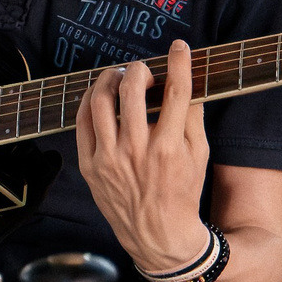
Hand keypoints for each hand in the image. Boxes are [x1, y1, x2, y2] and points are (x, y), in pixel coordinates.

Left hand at [76, 39, 211, 271]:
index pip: (175, 92)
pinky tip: (98, 95)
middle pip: (131, 91)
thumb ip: (192, 118)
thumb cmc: (182, 191)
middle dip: (138, 70)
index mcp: (169, 147)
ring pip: (101, 102)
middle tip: (142, 69)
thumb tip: (184, 83)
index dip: (178, 64)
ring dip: (109, 79)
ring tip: (117, 76)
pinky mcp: (90, 166)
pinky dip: (89, 101)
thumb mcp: (199, 155)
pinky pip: (82, 122)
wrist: (158, 233)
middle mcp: (137, 150)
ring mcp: (109, 158)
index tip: (179, 47)